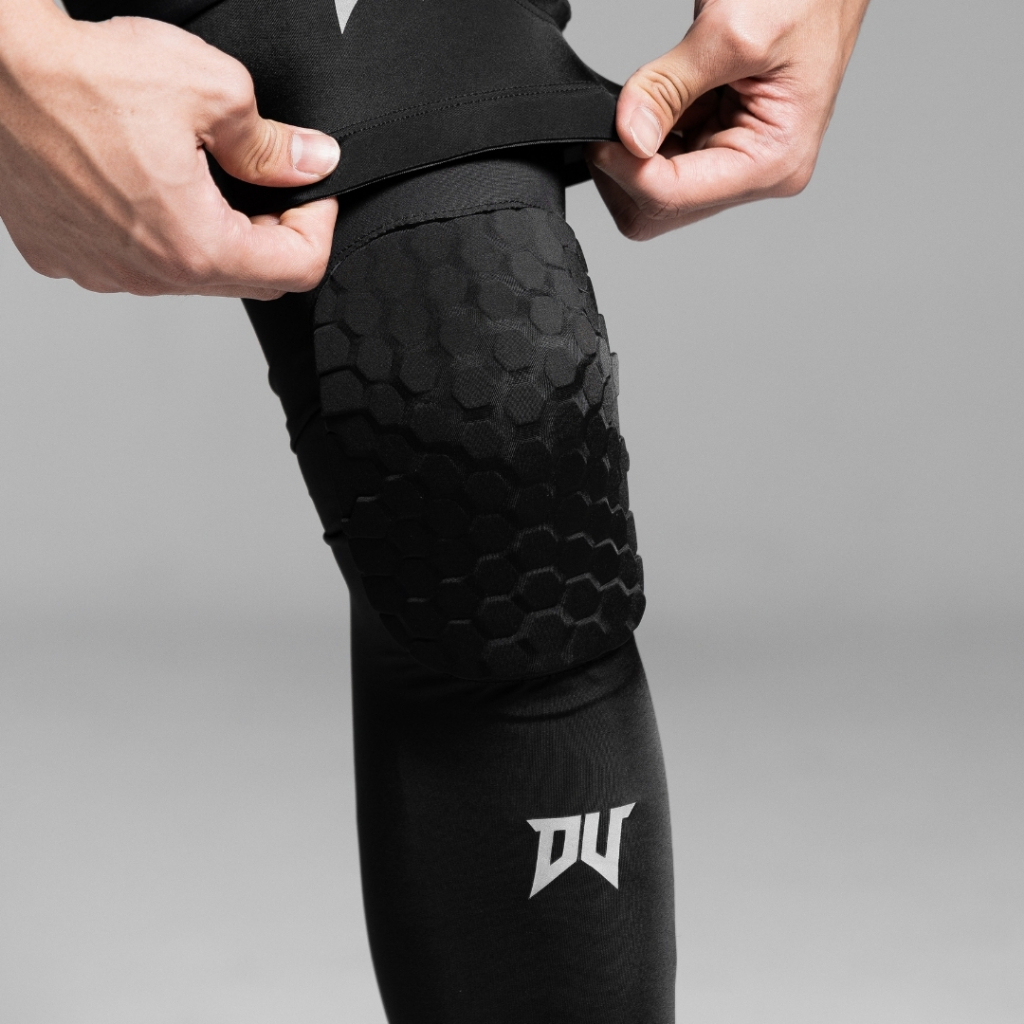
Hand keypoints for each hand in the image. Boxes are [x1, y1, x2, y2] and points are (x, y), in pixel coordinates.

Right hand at [0, 1, 339, 297]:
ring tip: (204, 176)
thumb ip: (273, 143)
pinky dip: (160, 231)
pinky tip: (148, 185)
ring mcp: (105, 272)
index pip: (298, 268)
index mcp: (195, 247)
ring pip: (193, 273)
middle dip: (273, 232)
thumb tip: (312, 161)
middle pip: (249, 277)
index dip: (318, 224)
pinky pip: (137, 260)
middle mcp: (148, 275)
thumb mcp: (212, 91)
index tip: (312, 190)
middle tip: (268, 180)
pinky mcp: (70, 257)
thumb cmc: (82, 77)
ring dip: (217, 234)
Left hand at [586, 0, 869, 239]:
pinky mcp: (718, 144)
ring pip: (653, 191)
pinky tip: (660, 97)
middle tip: (618, 117)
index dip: (626, 170)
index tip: (602, 133)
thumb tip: (628, 136)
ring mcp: (735, 162)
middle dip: (627, 170)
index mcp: (772, 162)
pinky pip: (661, 159)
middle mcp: (756, 174)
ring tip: (656, 93)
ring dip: (636, 149)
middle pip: (658, 211)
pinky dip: (645, 132)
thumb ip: (668, 87)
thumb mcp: (730, 30)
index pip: (673, 198)